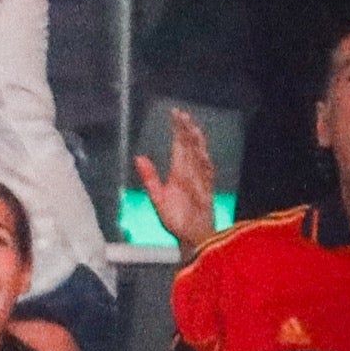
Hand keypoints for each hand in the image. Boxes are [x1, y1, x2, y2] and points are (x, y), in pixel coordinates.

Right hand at [134, 108, 215, 252]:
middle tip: (182, 113)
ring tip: (193, 126)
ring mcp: (204, 178)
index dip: (178, 128)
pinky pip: (208, 164)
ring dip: (197, 138)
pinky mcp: (209, 186)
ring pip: (202, 152)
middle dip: (187, 128)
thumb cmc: (177, 220)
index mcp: (181, 173)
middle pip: (192, 145)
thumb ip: (150, 178)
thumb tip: (139, 156)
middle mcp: (195, 172)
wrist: (201, 237)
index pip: (180, 144)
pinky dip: (205, 153)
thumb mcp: (158, 201)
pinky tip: (204, 151)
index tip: (175, 114)